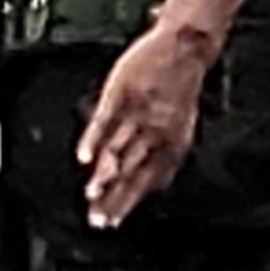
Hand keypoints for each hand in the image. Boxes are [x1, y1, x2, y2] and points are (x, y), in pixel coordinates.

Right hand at [78, 13, 218, 225]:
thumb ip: (162, 150)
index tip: (111, 221)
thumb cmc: (179, 84)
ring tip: (91, 196)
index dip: (128, 203)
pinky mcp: (120, 95)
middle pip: (130, 174)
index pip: (145, 182)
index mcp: (171, 144)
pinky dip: (93, 142)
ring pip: (118, 152)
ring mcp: (137, 115)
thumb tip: (151, 180)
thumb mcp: (179, 122)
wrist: (185, 49)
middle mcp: (155, 134)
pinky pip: (104, 123)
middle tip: (98, 220)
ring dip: (105, 177)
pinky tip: (84, 159)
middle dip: (113, 199)